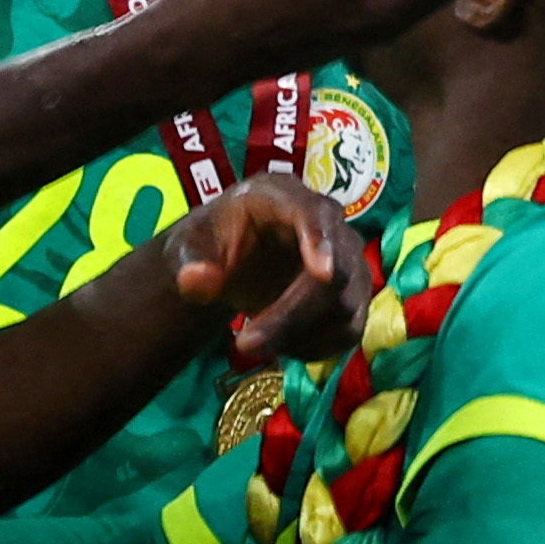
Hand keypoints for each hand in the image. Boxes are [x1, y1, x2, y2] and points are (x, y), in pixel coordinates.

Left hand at [166, 169, 378, 365]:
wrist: (233, 261)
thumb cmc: (216, 242)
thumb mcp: (190, 247)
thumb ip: (190, 261)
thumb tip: (198, 280)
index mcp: (284, 196)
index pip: (313, 212)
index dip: (321, 240)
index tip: (322, 274)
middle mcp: (329, 224)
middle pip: (335, 272)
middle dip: (292, 314)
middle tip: (245, 344)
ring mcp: (348, 262)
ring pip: (344, 307)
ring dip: (298, 336)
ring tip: (252, 342)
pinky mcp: (353, 298)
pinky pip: (347, 332)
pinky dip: (312, 348)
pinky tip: (280, 344)